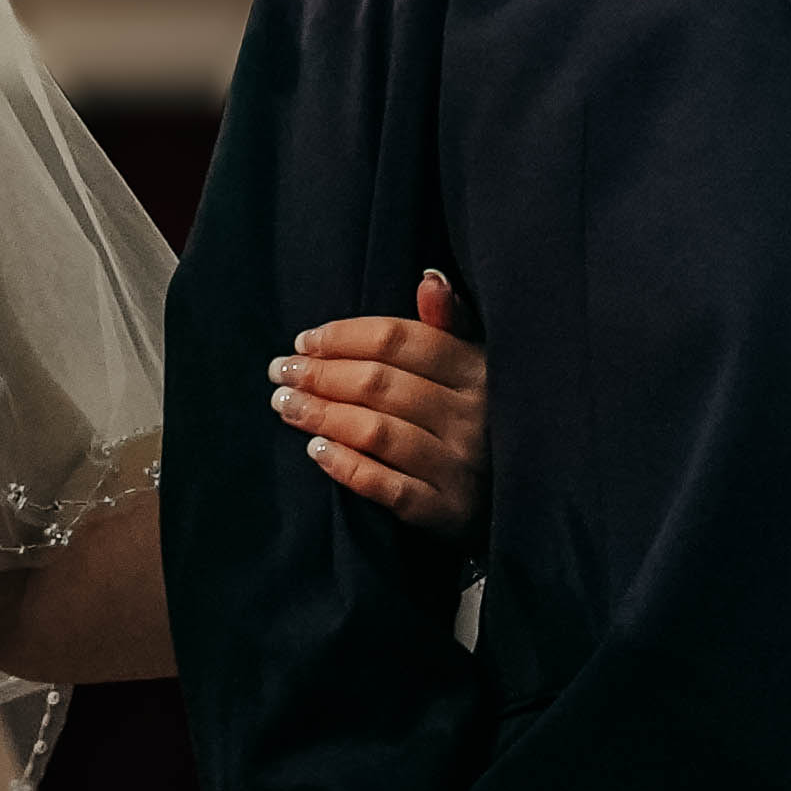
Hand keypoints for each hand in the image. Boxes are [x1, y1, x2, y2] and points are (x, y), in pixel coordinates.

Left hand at [275, 273, 490, 531]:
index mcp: (479, 369)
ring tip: (286, 406)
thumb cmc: (476, 420)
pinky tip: (316, 451)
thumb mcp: (473, 366)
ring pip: (376, 431)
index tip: (303, 342)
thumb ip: (447, 325)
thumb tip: (429, 279)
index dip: (343, 337)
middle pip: (380, 384)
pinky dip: (346, 466)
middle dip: (320, 375)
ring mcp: (463, 466)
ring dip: (321, 416)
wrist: (509, 500)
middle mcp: (475, 416)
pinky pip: (386, 487)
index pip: (399, 341)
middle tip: (281, 373)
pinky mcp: (448, 511)